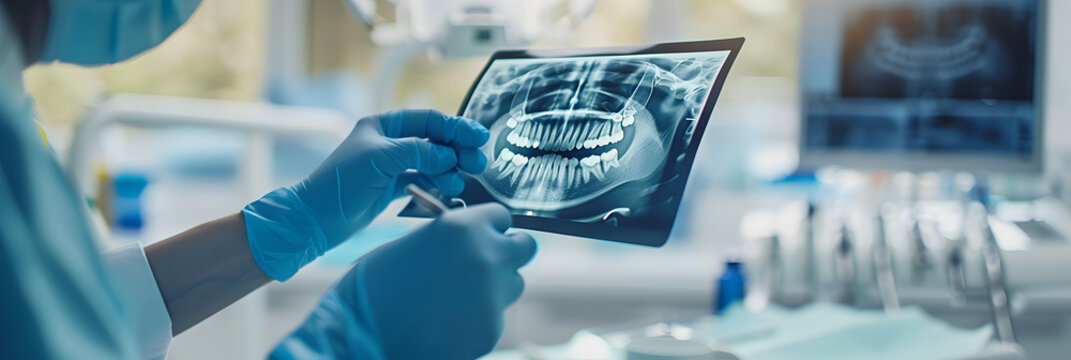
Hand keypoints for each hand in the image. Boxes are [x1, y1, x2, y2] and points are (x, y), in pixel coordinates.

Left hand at [242, 109, 489, 279]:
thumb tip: (448, 156)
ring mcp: (391, 165)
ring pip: (431, 162)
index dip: (455, 127)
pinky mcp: (391, 187)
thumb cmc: (339, 184)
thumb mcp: (379, 160)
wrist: (316, 220)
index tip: (479, 136)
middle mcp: (389, 142)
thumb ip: (417, 153)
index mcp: (383, 125)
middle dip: (457, 150)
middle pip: (434, 141)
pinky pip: (423, 180)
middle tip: (477, 162)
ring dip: (449, 170)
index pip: (428, 120)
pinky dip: (437, 183)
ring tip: (459, 182)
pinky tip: (449, 189)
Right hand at [269, 204, 537, 359]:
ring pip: (513, 284)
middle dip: (506, 253)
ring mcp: (492, 297)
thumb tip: (475, 239)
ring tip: (456, 296)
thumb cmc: (374, 285)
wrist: (358, 336)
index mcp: (463, 227)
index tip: (481, 236)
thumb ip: (451, 238)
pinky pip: (495, 316)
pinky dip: (478, 318)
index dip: (489, 227)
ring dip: (495, 286)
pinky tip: (446, 322)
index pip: (502, 216)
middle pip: (524, 247)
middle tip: (484, 263)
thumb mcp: (414, 244)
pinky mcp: (490, 331)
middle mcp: (486, 258)